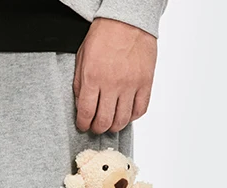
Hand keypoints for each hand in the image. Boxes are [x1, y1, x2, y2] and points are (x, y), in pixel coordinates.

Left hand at [73, 18, 156, 133]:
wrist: (127, 20)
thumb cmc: (104, 36)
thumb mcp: (82, 59)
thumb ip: (80, 85)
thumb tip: (81, 108)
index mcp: (93, 77)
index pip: (86, 113)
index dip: (83, 124)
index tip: (83, 125)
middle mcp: (112, 83)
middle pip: (104, 121)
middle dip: (98, 129)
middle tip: (96, 126)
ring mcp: (131, 84)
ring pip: (122, 120)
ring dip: (114, 126)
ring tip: (111, 122)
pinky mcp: (146, 82)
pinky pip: (140, 110)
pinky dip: (132, 116)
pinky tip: (126, 113)